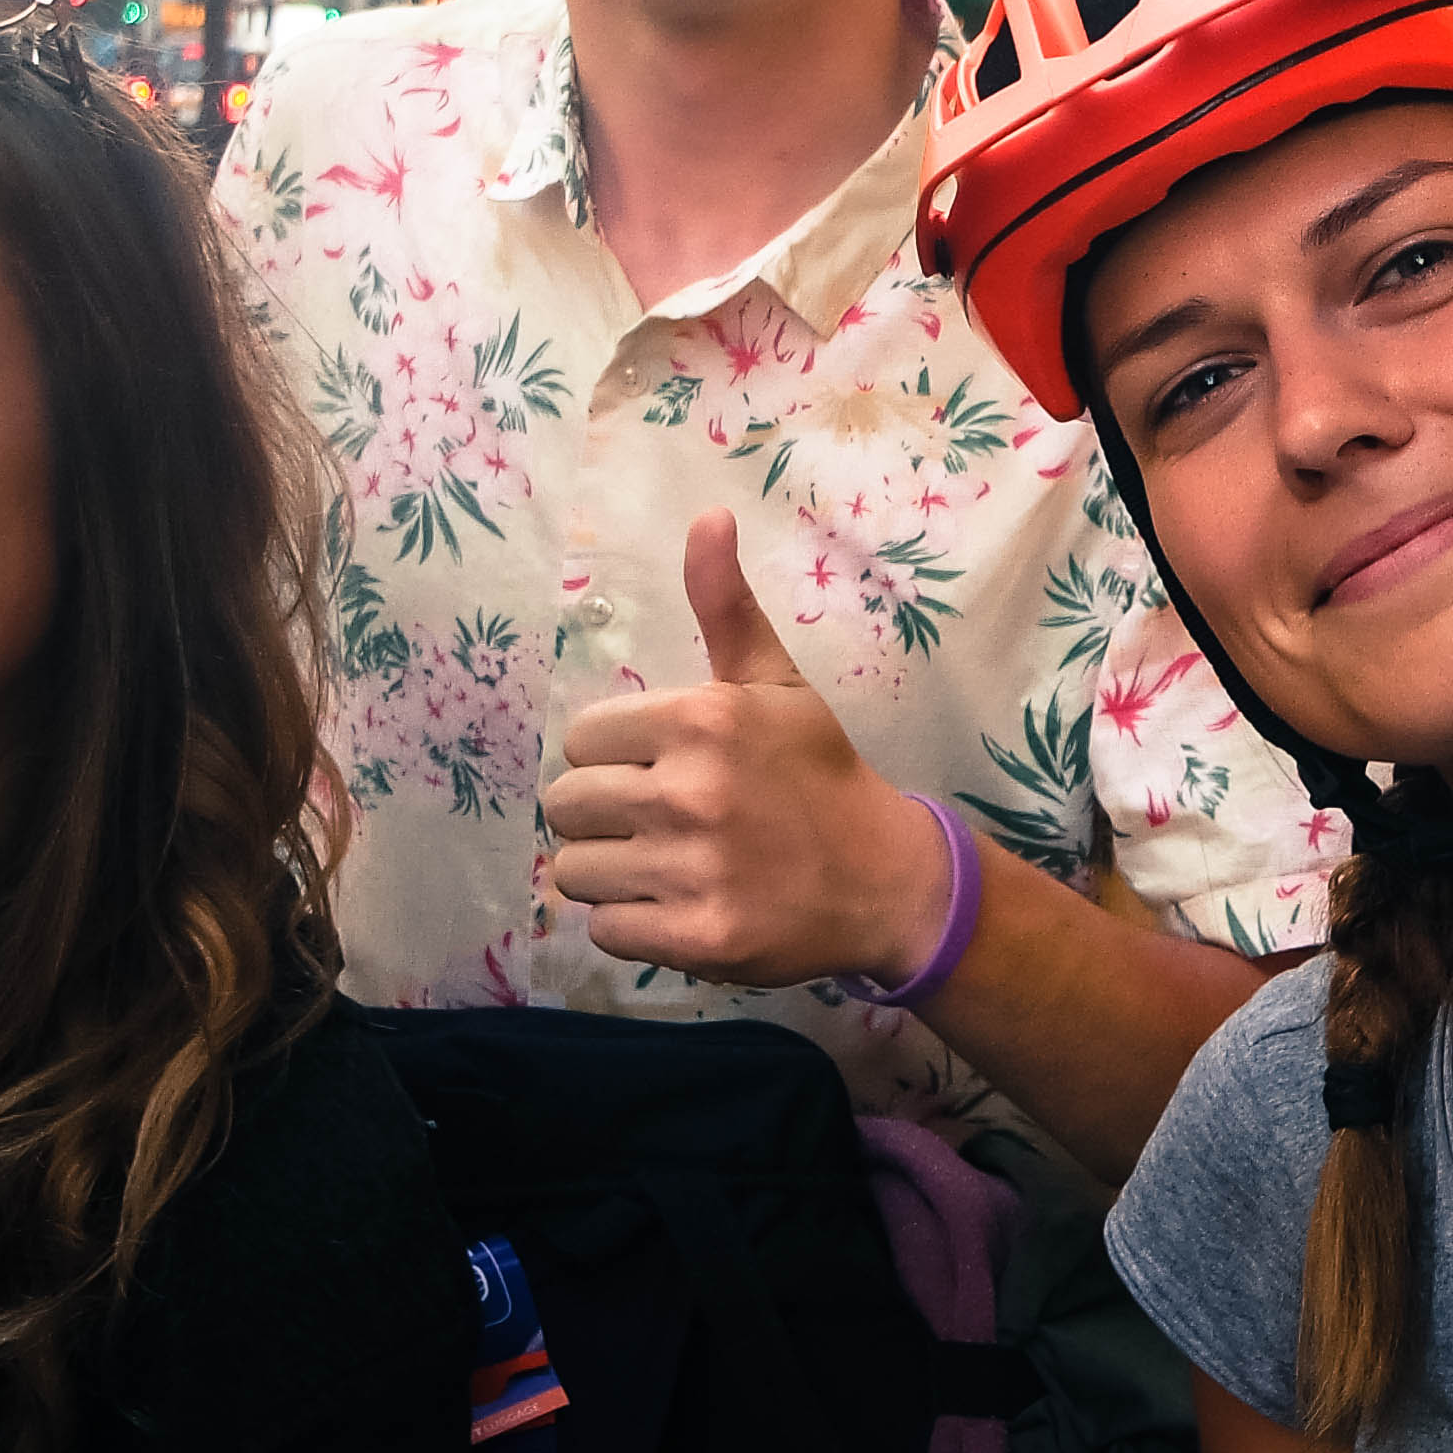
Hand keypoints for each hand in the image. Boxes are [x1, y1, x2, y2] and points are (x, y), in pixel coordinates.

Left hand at [546, 511, 964, 990]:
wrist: (886, 878)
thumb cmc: (818, 773)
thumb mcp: (776, 682)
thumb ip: (726, 605)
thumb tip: (708, 514)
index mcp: (702, 719)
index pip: (583, 738)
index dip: (612, 755)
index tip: (656, 767)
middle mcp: (691, 792)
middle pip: (567, 806)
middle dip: (601, 814)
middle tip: (655, 820)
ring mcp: (693, 870)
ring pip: (576, 872)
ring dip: (610, 872)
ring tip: (661, 865)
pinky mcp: (698, 939)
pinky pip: (605, 930)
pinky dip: (630, 924)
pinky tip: (675, 905)